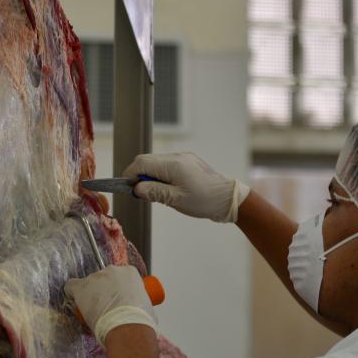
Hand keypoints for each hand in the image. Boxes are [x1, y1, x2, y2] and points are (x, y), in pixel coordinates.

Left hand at [64, 265, 156, 344]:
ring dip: (90, 295)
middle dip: (105, 291)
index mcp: (130, 272)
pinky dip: (72, 293)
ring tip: (94, 311)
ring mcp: (95, 278)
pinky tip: (74, 302)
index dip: (118, 288)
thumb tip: (141, 313)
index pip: (120, 276)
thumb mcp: (147, 307)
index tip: (118, 298)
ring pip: (89, 284)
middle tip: (107, 306)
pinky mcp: (81, 288)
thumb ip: (142, 304)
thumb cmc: (139, 320)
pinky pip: (71, 286)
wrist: (127, 326)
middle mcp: (112, 270)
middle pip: (104, 278)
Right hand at [123, 152, 250, 222]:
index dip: (130, 175)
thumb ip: (154, 192)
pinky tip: (169, 189)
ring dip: (151, 177)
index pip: (141, 163)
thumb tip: (137, 188)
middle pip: (147, 161)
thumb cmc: (205, 200)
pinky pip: (167, 165)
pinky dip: (162, 176)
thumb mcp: (176, 200)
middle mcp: (177, 157)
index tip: (128, 189)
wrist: (228, 199)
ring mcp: (183, 158)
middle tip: (143, 194)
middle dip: (140, 176)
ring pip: (157, 163)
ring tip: (159, 194)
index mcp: (172, 164)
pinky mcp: (188, 162)